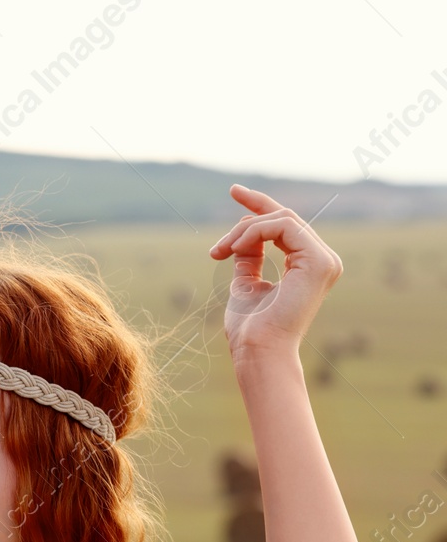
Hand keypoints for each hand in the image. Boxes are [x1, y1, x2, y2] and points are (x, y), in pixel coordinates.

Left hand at [208, 184, 342, 360]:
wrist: (257, 350)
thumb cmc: (250, 328)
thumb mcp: (245, 283)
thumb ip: (249, 257)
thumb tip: (242, 236)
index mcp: (308, 265)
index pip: (285, 224)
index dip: (259, 204)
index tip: (234, 191)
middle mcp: (322, 260)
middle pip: (283, 217)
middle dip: (245, 220)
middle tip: (216, 248)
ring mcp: (324, 260)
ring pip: (281, 219)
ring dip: (243, 231)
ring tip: (220, 254)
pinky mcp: (318, 261)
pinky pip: (283, 226)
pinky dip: (254, 232)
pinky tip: (235, 248)